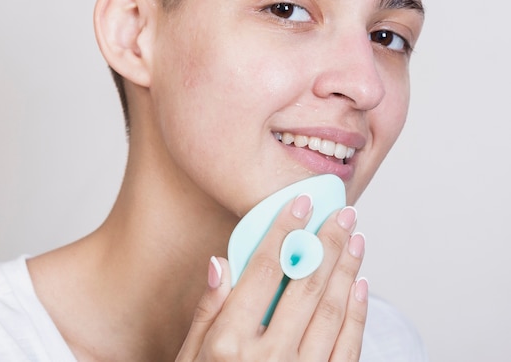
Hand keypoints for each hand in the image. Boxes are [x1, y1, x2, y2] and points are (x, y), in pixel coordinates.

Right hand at [176, 195, 367, 360]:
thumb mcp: (188, 356)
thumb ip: (207, 310)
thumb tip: (220, 262)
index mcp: (230, 341)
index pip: (265, 270)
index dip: (285, 230)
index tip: (301, 202)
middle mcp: (268, 357)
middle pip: (306, 284)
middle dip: (327, 242)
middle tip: (342, 213)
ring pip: (332, 310)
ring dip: (347, 270)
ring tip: (355, 239)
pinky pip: (347, 347)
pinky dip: (357, 313)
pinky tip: (359, 284)